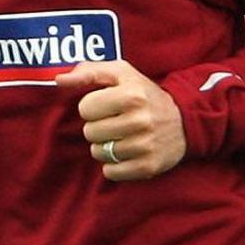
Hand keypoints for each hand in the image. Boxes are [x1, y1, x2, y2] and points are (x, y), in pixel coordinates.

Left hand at [59, 60, 186, 180]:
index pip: (85, 108)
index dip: (92, 106)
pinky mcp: (148, 167)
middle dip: (98, 126)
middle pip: (89, 132)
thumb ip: (88, 72)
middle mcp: (139, 121)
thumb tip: (59, 80)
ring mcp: (144, 146)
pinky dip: (114, 165)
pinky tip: (126, 152)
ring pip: (98, 153)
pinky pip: (110, 172)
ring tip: (121, 136)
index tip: (107, 105)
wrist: (185, 120)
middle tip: (115, 121)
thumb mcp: (121, 73)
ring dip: (105, 146)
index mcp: (131, 95)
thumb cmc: (144, 93)